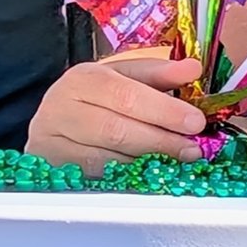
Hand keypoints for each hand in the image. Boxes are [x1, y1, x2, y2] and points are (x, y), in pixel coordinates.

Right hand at [26, 49, 206, 173]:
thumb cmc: (99, 93)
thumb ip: (161, 73)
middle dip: (160, 141)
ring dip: (146, 161)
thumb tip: (193, 69)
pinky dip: (125, 175)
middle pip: (116, 130)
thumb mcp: (128, 74)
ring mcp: (51, 140)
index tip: (195, 122)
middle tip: (192, 148)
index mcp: (83, 79)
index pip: (127, 96)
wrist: (58, 113)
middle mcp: (61, 108)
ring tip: (176, 159)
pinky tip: (148, 170)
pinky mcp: (51, 165)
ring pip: (105, 159)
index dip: (164, 111)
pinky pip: (94, 177)